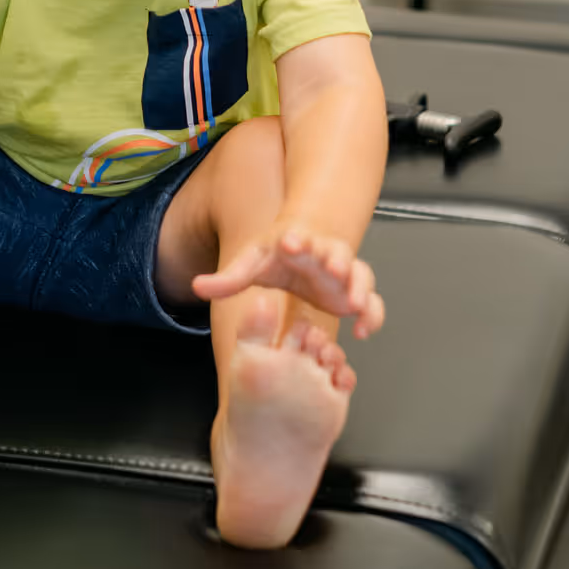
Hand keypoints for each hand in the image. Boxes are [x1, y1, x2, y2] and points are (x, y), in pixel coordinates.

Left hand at [195, 225, 385, 339]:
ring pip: (360, 274)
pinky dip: (371, 315)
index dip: (295, 239)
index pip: (297, 237)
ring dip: (360, 286)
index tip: (291, 242)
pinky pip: (371, 302)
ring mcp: (343, 272)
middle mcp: (324, 254)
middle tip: (334, 266)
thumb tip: (198, 287)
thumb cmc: (277, 254)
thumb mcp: (252, 263)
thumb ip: (229, 278)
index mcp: (296, 243)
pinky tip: (362, 331)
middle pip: (335, 251)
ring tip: (356, 304)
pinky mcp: (353, 292)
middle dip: (336, 258)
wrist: (304, 247)